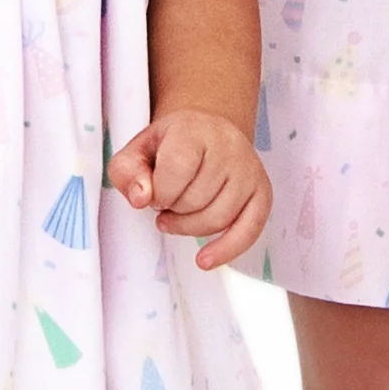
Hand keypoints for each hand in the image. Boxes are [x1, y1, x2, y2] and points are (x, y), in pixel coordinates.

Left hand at [109, 110, 270, 270]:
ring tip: (178, 214)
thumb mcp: (137, 151)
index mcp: (194, 129)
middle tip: (167, 199)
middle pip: (196, 199)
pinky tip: (206, 259)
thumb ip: (126, 172)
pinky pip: (251, 228)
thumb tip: (142, 198)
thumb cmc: (170, 146)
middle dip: (173, 209)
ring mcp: (249, 168)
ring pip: (218, 218)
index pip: (176, 170)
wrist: (206, 133)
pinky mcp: (262, 190)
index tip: (153, 191)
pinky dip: (228, 249)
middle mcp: (228, 145)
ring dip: (189, 227)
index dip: (158, 192)